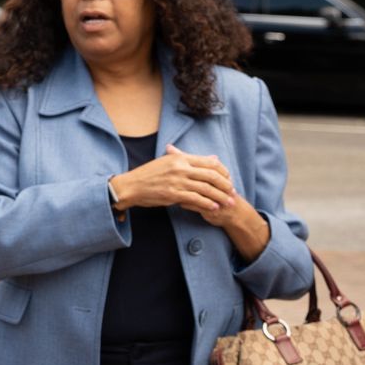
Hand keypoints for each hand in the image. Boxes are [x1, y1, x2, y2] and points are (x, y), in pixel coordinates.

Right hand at [110, 144, 235, 215]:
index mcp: (180, 158)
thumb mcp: (169, 162)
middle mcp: (180, 168)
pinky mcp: (172, 194)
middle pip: (211, 176)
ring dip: (220, 196)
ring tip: (228, 202)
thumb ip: (191, 160)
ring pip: (206, 189)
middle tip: (233, 192)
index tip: (229, 179)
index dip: (223, 172)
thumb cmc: (149, 174)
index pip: (209, 163)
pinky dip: (207, 203)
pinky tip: (213, 207)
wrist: (131, 186)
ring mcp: (176, 181)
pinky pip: (195, 199)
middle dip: (225, 185)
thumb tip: (213, 158)